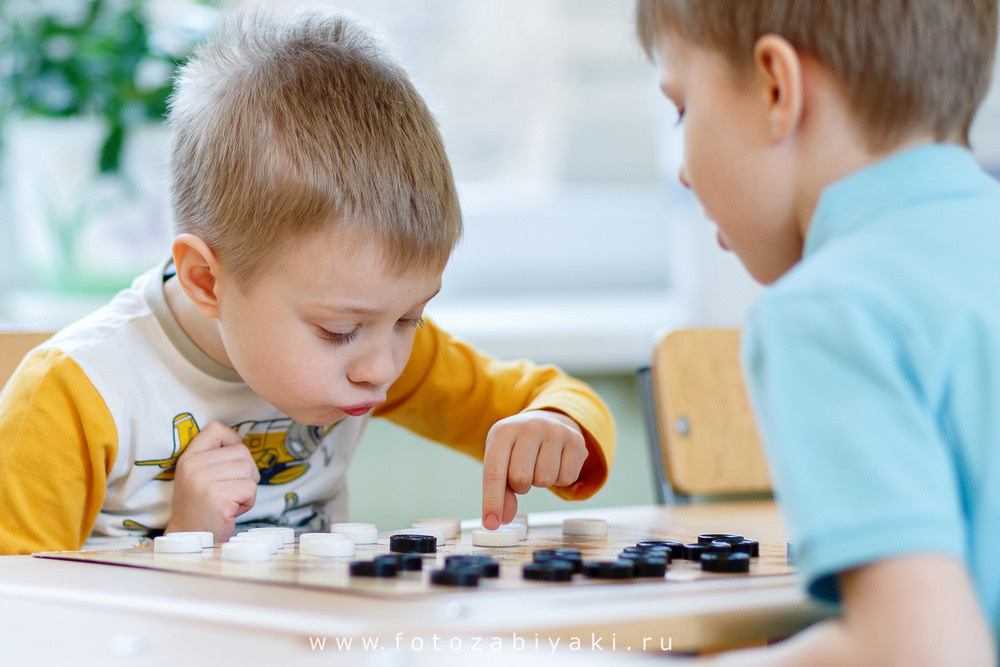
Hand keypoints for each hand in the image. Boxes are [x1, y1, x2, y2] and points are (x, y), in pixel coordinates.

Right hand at [165, 421, 259, 540]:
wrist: (191, 541)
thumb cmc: (203, 509)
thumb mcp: (200, 477)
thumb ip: (216, 458)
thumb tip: (242, 443)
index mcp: (188, 458)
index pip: (216, 428)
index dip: (233, 440)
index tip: (232, 461)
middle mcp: (192, 466)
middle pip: (242, 452)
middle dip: (246, 473)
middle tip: (231, 492)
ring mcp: (203, 481)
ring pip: (249, 470)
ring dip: (247, 489)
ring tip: (229, 502)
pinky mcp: (216, 496)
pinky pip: (250, 488)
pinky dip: (248, 502)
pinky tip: (231, 511)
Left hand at [481, 410, 586, 529]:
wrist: (547, 421)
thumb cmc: (518, 447)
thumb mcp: (502, 461)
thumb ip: (500, 491)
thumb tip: (501, 519)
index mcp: (503, 431)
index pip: (494, 471)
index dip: (492, 501)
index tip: (491, 523)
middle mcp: (529, 426)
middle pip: (521, 478)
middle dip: (520, 486)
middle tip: (523, 474)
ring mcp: (554, 430)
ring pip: (545, 480)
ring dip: (540, 482)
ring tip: (539, 465)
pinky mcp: (576, 440)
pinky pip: (566, 479)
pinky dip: (559, 479)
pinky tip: (556, 463)